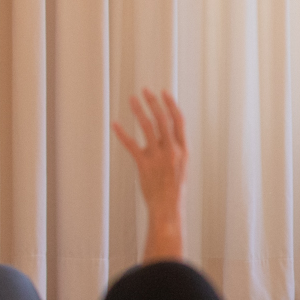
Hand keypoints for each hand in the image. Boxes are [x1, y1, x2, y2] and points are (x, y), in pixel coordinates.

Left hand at [112, 89, 188, 261]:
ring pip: (148, 128)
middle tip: (145, 90)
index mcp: (184, 150)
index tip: (164, 92)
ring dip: (139, 111)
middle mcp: (172, 151)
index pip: (179, 121)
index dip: (171, 105)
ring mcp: (158, 158)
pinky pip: (132, 145)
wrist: (168, 209)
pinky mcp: (144, 165)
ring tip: (132, 99)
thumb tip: (164, 132)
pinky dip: (122, 133)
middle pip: (163, 120)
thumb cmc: (173, 189)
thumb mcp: (181, 167)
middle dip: (154, 102)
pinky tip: (115, 124)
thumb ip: (174, 149)